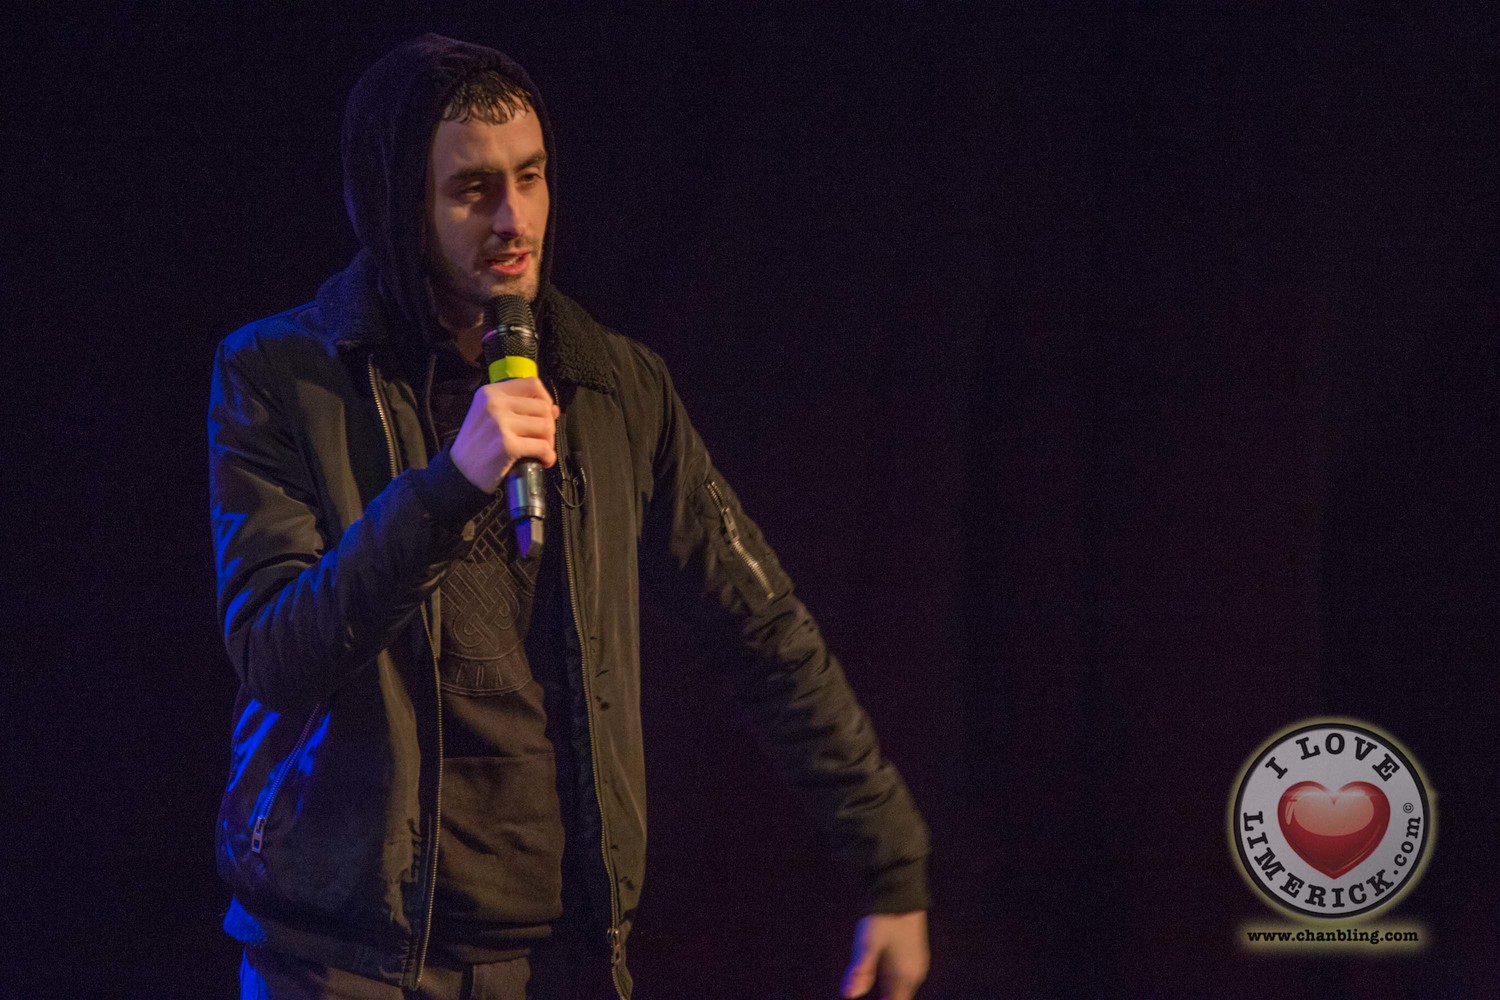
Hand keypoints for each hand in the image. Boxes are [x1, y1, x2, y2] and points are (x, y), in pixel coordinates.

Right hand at [449, 377, 558, 492]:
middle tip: (540, 440)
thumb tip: (553, 409)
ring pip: (546, 426)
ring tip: (540, 451)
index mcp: (490, 393)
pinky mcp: (508, 445)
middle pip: (543, 407)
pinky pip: (543, 447)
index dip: (545, 399)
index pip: (532, 384)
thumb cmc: (477, 445)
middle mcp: (495, 404)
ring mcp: (501, 424)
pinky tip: (542, 461)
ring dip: (549, 442)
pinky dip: (548, 457)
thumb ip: (520, 408)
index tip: (544, 414)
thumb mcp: (490, 417)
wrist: (459, 472)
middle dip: (548, 426)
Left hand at [841, 911, 928, 999]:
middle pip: (896, 998)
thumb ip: (860, 971)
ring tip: (864, 981)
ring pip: (899, 989)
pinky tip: (878, 973)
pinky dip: (889, 982)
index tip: (859, 993)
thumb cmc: (883, 918)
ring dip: (886, 992)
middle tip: (860, 984)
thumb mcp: (867, 944)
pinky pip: (902, 978)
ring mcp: (916, 964)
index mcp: (905, 976)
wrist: (900, 892)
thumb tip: (848, 996)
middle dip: (882, 999)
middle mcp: (915, 974)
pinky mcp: (914, 955)